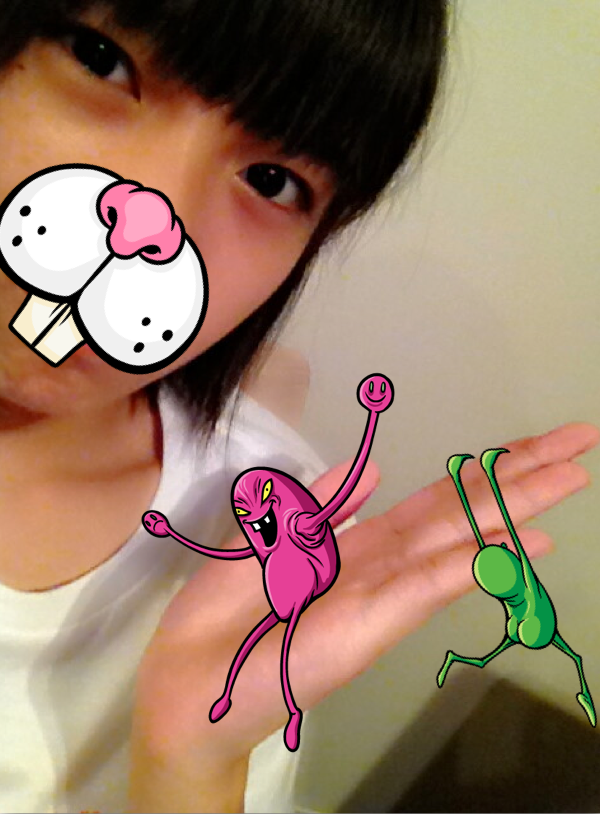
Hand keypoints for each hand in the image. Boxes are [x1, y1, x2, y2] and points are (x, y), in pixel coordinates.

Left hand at [132, 422, 598, 766]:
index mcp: (365, 542)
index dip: (486, 470)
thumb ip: (322, 505)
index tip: (532, 445)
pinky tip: (518, 541)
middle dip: (521, 476)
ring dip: (516, 510)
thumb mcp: (273, 538)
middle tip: (580, 443)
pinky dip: (472, 562)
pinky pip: (429, 585)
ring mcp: (388, 594)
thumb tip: (370, 469)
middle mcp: (389, 563)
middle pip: (465, 510)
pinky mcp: (373, 624)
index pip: (439, 498)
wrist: (195, 675)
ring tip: (569, 480)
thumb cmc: (229, 607)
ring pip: (463, 541)